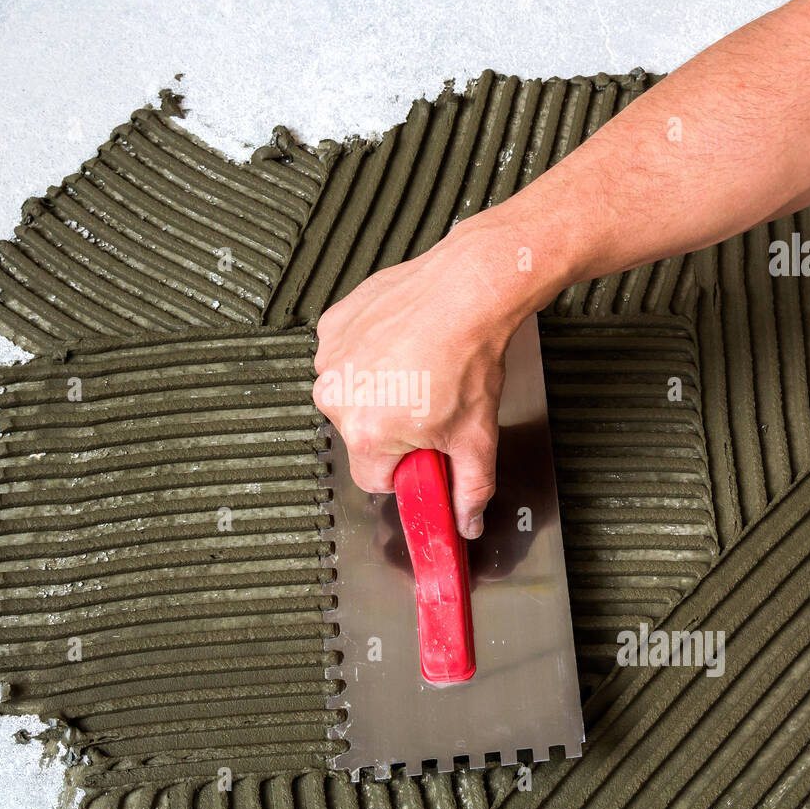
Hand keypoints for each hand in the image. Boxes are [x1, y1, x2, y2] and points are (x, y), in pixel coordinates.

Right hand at [313, 209, 539, 538]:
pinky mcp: (333, 327)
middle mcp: (339, 397)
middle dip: (393, 428)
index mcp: (367, 433)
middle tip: (430, 403)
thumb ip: (471, 490)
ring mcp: (331, 359)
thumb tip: (467, 520)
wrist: (469, 288)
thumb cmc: (470, 353)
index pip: (375, 480)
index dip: (406, 468)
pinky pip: (346, 357)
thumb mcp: (478, 437)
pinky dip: (370, 355)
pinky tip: (403, 345)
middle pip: (361, 436)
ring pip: (352, 396)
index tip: (424, 450)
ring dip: (379, 391)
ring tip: (419, 370)